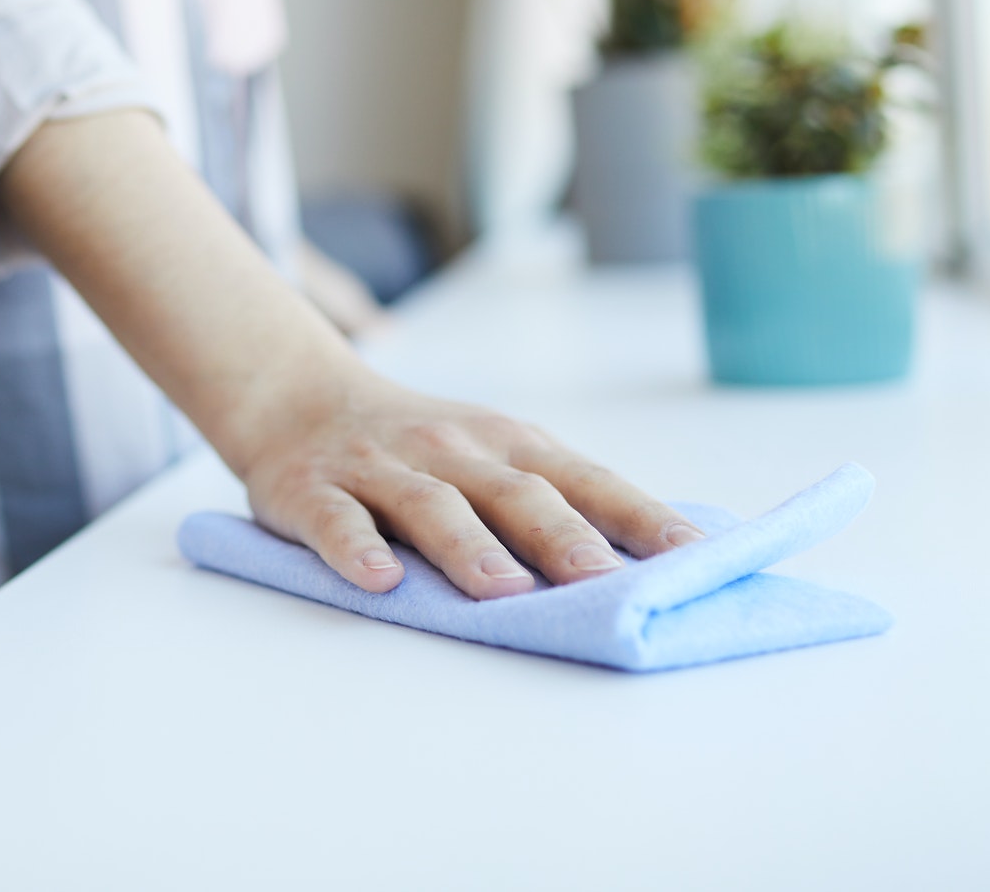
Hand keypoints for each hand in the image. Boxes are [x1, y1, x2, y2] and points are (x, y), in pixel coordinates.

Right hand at [229, 373, 705, 598]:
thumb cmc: (419, 449)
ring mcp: (382, 468)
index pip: (588, 481)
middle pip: (517, 494)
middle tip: (602, 582)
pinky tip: (378, 578)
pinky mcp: (314, 491)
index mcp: (511, 446)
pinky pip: (336, 520)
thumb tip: (655, 568)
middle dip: (563, 537)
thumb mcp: (492, 457)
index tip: (692, 558)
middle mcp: (454, 452)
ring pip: (432, 506)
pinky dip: (355, 548)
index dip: (639, 518)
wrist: (297, 398)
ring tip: (504, 591)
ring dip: (470, 547)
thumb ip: (556, 503)